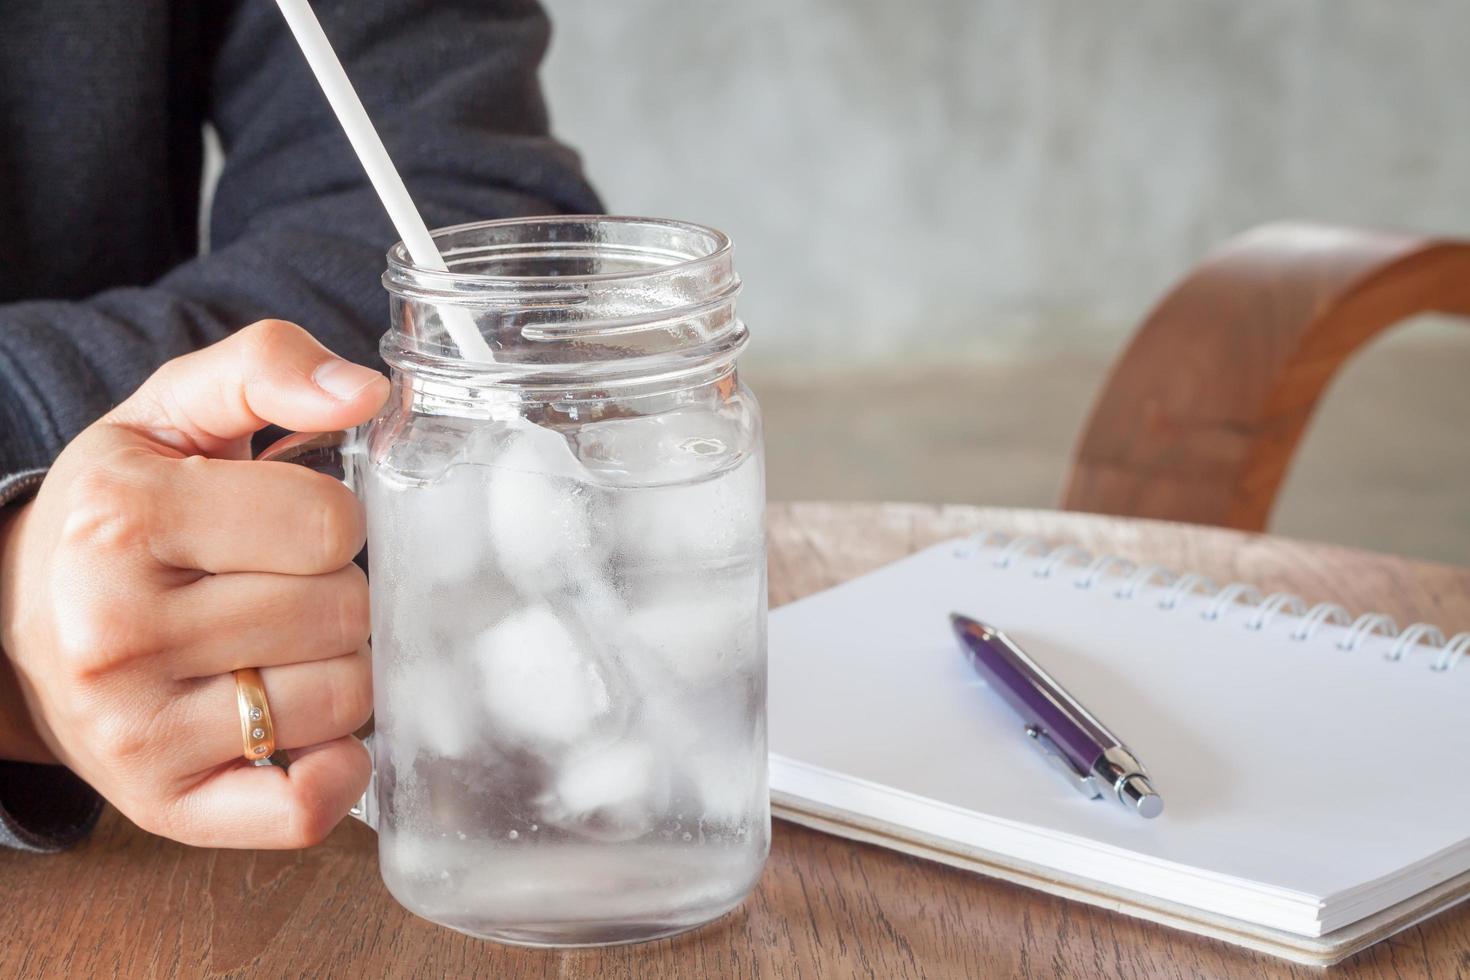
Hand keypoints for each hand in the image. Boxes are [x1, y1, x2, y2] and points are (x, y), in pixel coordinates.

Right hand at [0, 320, 388, 847]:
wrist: (18, 621)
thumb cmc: (121, 512)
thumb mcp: (174, 413)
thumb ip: (267, 368)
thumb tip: (364, 391)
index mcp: (122, 517)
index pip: (330, 522)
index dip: (332, 519)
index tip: (284, 524)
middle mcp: (114, 630)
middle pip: (343, 613)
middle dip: (336, 592)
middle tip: (281, 586)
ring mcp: (134, 730)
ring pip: (344, 701)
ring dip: (339, 669)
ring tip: (279, 645)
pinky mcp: (163, 806)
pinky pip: (306, 806)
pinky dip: (333, 769)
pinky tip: (302, 725)